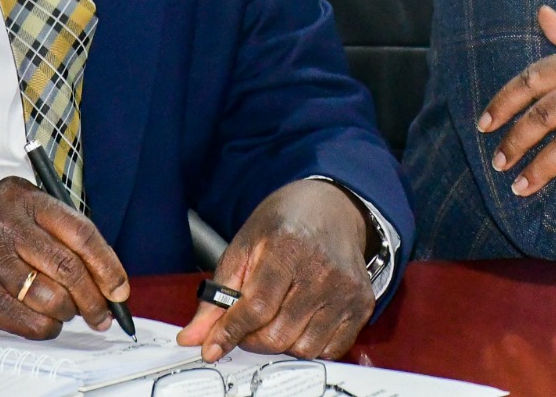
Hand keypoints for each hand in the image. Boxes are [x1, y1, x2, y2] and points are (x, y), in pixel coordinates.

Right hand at [0, 176, 129, 338]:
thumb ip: (58, 235)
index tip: (120, 288)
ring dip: (67, 312)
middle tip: (102, 314)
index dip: (107, 264)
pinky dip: (46, 327)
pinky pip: (29, 320)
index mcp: (23, 197)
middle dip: (93, 296)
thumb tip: (106, 276)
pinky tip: (46, 322)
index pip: (80, 230)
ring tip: (68, 313)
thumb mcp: (18, 216)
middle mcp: (5, 222)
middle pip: (68, 266)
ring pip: (51, 296)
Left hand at [176, 179, 373, 362]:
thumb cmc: (285, 223)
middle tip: (248, 323)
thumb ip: (217, 294)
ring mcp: (345, 289)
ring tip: (277, 318)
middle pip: (277, 334)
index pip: (255, 307)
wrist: (332, 206)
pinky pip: (331, 349)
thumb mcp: (244, 245)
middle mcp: (322, 270)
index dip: (230, 332)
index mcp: (288, 248)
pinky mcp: (362, 303)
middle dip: (253, 338)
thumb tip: (193, 336)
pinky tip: (302, 321)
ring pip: (303, 348)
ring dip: (282, 343)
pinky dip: (310, 345)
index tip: (212, 346)